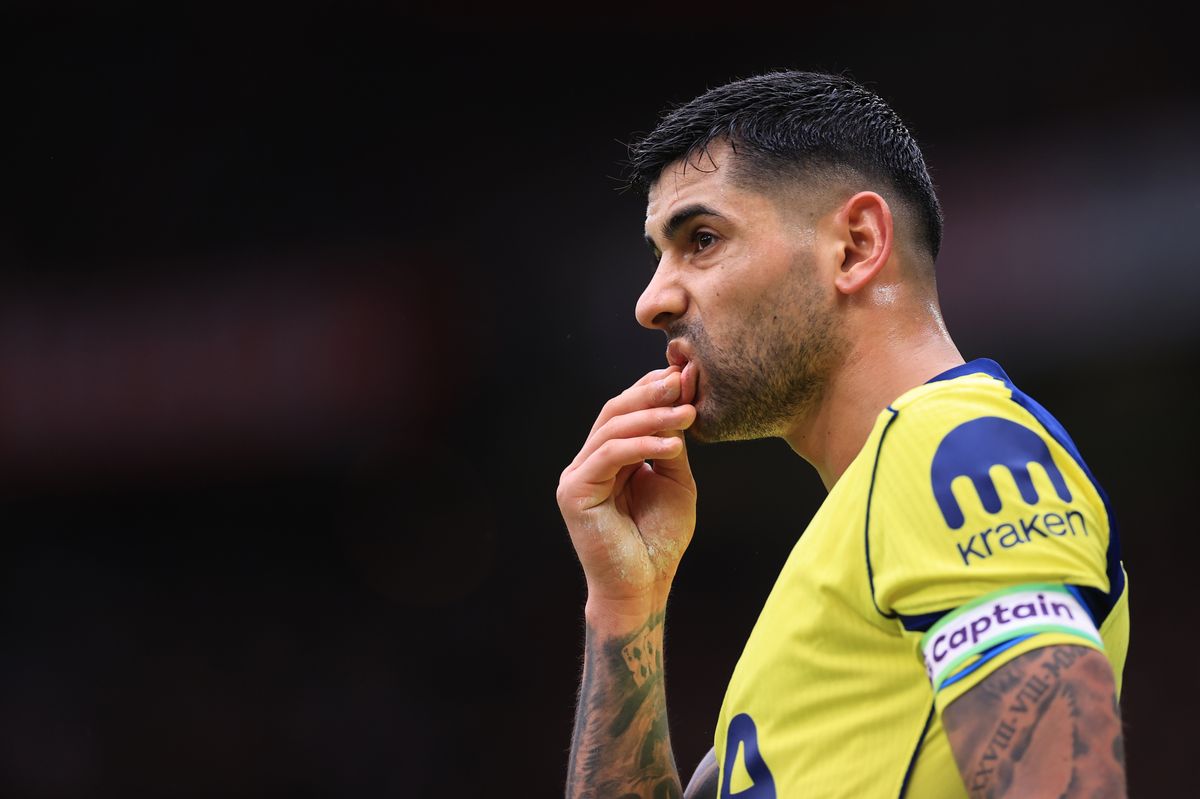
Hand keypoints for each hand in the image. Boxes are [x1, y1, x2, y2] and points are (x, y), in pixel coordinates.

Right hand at [557, 364, 697, 618]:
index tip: (683, 374)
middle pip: (614, 411)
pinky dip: (641, 445)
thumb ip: (670, 445)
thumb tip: (678, 402)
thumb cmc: (659, 540)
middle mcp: (589, 461)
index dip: (650, 388)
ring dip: (651, 416)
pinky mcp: (574, 492)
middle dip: (649, 393)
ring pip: (611, 429)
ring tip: (686, 413)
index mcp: (609, 457)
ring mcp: (577, 475)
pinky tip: (672, 444)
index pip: (625, 410)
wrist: (643, 587)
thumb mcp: (674, 481)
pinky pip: (608, 455)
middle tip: (682, 381)